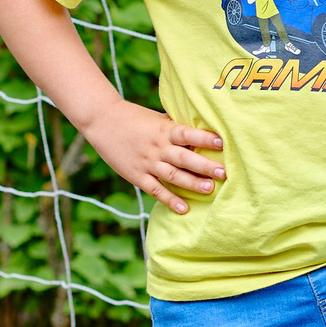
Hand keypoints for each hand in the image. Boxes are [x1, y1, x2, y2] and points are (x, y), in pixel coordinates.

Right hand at [84, 98, 223, 214]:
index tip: (221, 142)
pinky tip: (184, 208)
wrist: (102, 121)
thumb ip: (176, 126)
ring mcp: (147, 163)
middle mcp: (157, 147)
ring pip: (173, 175)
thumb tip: (203, 127)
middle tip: (223, 173)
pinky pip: (156, 190)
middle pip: (184, 158)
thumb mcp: (157, 118)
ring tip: (209, 189)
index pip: (187, 133)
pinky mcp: (137, 176)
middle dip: (204, 166)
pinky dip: (169, 200)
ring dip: (192, 184)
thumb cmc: (134, 117)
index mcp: (164, 130)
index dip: (204, 138)